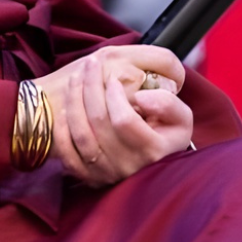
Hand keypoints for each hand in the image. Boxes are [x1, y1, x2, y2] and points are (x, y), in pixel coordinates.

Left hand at [36, 46, 192, 186]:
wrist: (151, 158)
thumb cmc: (165, 131)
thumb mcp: (180, 117)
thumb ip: (168, 104)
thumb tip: (141, 98)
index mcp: (153, 151)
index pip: (124, 120)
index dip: (115, 95)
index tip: (112, 78)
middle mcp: (128, 165)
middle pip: (98, 121)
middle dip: (91, 85)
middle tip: (90, 63)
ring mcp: (107, 173)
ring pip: (80, 133)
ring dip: (73, 100)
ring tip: (76, 77)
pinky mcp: (88, 177)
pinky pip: (67, 152)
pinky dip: (61, 128)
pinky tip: (63, 107)